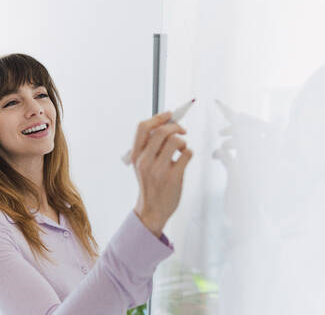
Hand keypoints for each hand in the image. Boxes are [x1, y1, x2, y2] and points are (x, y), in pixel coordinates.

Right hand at [131, 111, 192, 236]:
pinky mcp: (173, 177)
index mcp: (135, 156)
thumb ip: (150, 146)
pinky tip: (185, 159)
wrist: (152, 209)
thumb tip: (167, 123)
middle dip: (176, 127)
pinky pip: (187, 154)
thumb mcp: (141, 164)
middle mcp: (145, 161)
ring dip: (183, 141)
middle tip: (182, 130)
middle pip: (161, 131)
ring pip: (175, 141)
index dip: (157, 117)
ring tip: (182, 148)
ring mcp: (159, 170)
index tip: (169, 114)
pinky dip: (189, 152)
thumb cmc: (150, 184)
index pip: (142, 128)